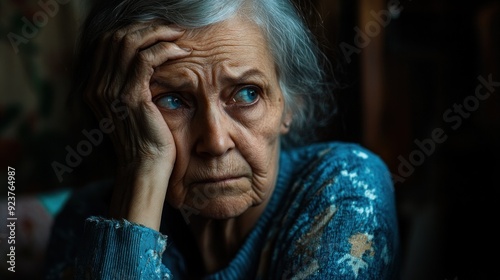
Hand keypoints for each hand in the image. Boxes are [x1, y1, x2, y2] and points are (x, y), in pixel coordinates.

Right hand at [83, 23, 190, 229]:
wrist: (145, 168)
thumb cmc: (146, 140)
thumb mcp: (132, 109)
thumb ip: (130, 85)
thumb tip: (145, 61)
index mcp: (95, 87)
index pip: (108, 44)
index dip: (133, 30)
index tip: (157, 30)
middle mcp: (97, 87)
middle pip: (117, 38)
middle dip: (147, 28)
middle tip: (172, 28)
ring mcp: (110, 92)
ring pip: (130, 44)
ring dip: (158, 35)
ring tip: (179, 35)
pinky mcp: (130, 97)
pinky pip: (145, 60)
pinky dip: (164, 50)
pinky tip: (180, 52)